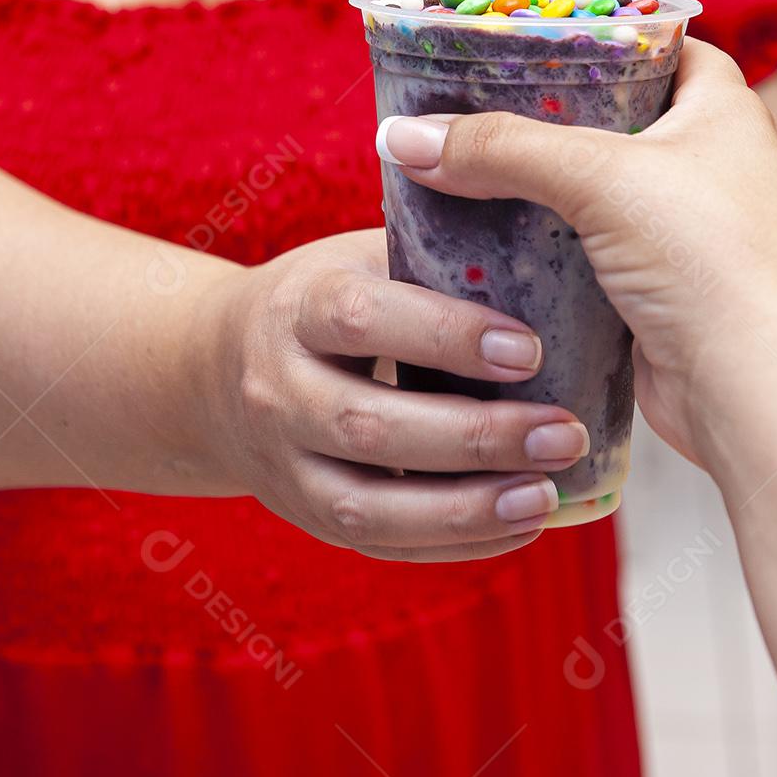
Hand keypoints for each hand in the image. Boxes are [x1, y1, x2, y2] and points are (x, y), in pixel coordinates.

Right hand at [205, 229, 590, 559]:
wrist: (215, 369)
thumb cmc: (324, 297)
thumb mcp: (358, 257)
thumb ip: (432, 255)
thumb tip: (540, 231)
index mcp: (298, 307)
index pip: (364, 320)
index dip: (446, 335)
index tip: (528, 348)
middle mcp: (280, 390)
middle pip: (371, 426)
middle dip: (475, 436)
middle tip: (560, 433)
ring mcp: (285, 464)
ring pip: (370, 506)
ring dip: (467, 509)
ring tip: (545, 493)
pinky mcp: (306, 516)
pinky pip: (380, 545)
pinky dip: (454, 543)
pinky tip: (520, 524)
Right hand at [374, 39, 776, 467]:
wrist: (756, 392)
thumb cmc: (710, 261)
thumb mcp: (598, 178)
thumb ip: (501, 148)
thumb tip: (406, 138)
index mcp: (720, 108)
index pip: (655, 43)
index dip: (595, 35)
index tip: (524, 37)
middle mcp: (707, 161)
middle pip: (608, 116)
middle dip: (540, 115)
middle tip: (469, 103)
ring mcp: (681, 229)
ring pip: (590, 190)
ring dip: (533, 187)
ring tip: (458, 167)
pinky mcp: (653, 289)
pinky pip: (583, 251)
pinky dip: (539, 246)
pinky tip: (482, 242)